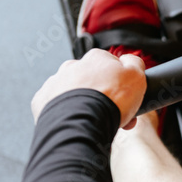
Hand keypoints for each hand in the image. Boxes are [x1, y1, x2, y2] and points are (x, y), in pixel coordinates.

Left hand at [31, 49, 146, 128]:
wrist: (81, 122)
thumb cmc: (109, 100)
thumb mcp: (137, 76)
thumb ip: (135, 63)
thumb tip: (131, 61)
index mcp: (96, 58)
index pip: (112, 65)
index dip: (122, 83)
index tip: (128, 98)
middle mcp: (73, 66)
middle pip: (92, 79)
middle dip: (102, 94)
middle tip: (113, 113)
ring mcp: (56, 82)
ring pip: (74, 91)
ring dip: (84, 102)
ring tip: (95, 120)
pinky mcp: (44, 100)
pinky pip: (56, 104)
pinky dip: (66, 112)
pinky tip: (77, 122)